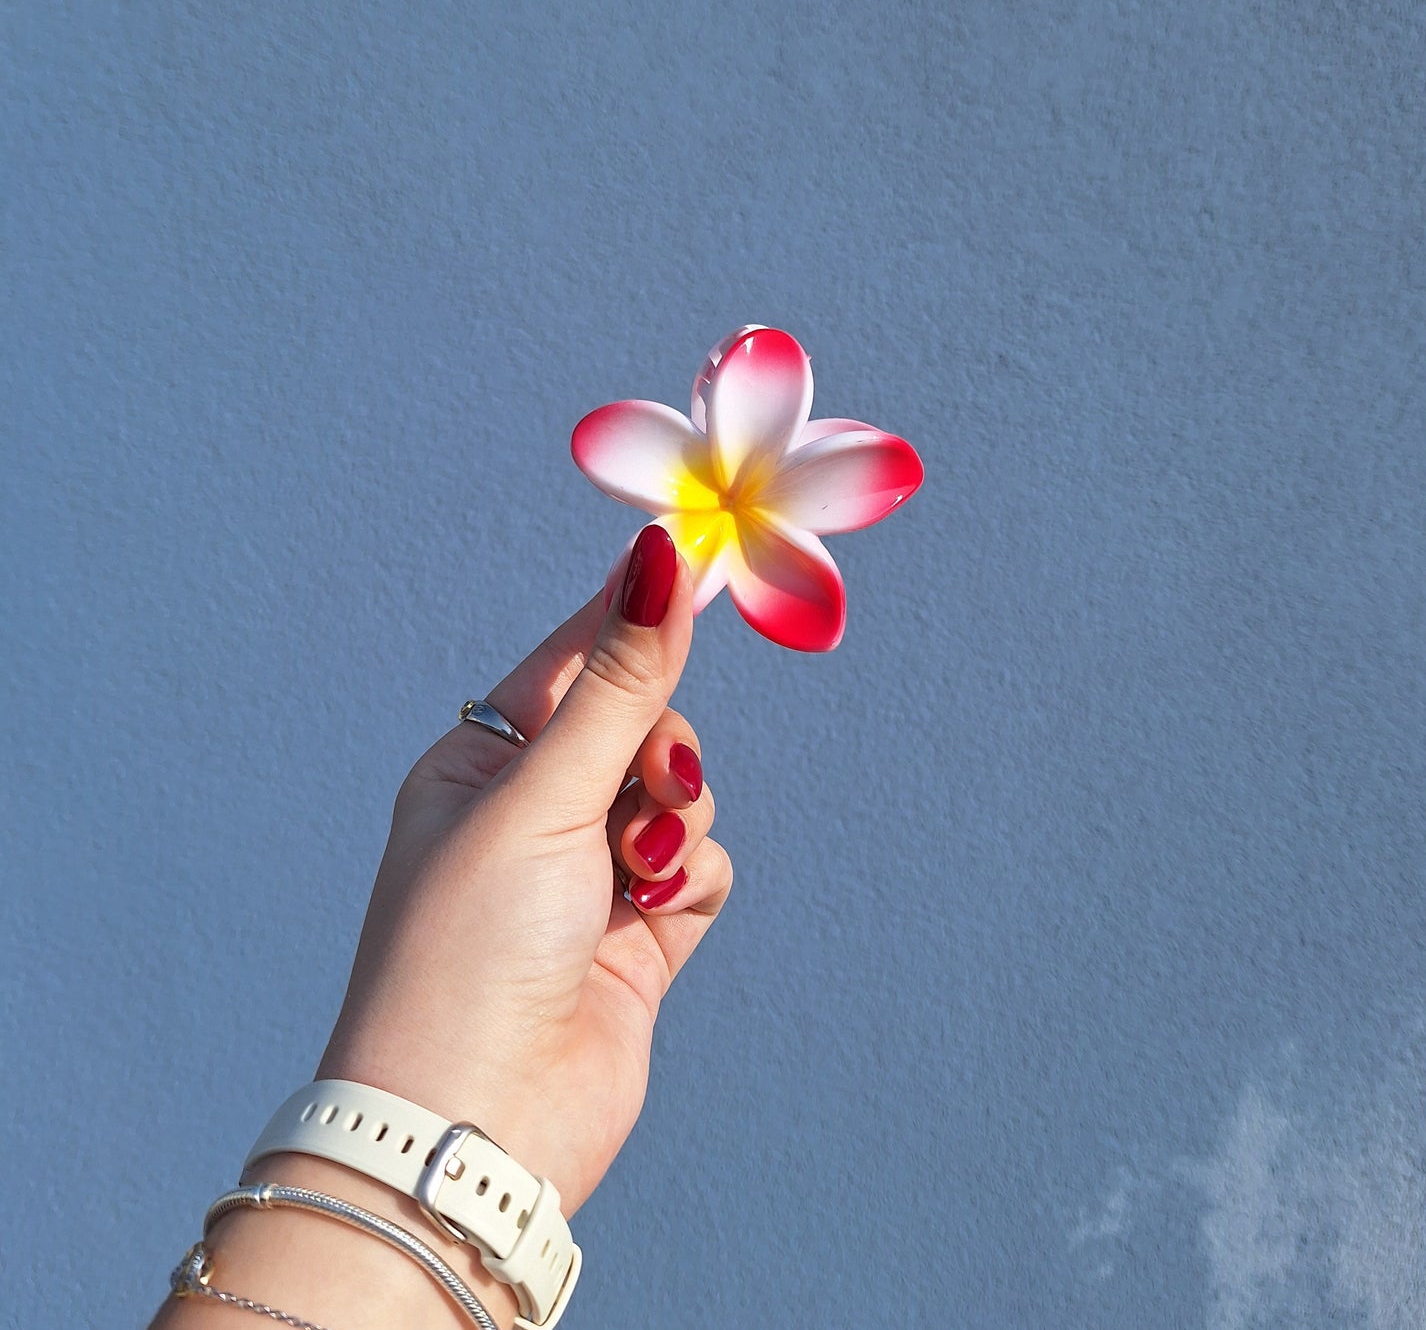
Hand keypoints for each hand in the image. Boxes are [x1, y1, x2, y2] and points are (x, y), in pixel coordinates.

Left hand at [314, 523, 731, 1219]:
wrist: (475, 1126)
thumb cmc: (472, 946)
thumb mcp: (540, 796)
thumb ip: (618, 685)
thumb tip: (656, 557)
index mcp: (479, 765)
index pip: (568, 661)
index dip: (627, 616)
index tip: (688, 554)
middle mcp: (532, 813)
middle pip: (638, 726)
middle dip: (658, 745)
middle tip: (657, 776)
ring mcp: (587, 876)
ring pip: (679, 793)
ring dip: (674, 816)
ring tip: (638, 867)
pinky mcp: (638, 935)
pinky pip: (698, 862)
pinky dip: (689, 874)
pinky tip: (653, 909)